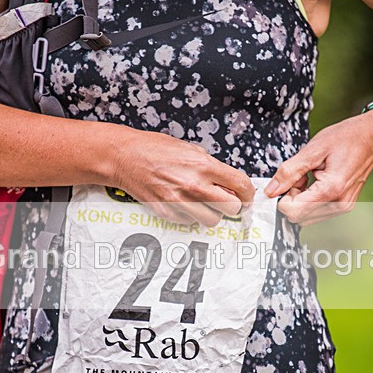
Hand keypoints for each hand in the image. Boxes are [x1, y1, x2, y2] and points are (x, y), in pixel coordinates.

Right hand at [112, 129, 254, 226]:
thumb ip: (212, 167)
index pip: (241, 185)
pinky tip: (183, 203)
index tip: (246, 197)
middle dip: (232, 205)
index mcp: (204, 165)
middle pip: (232, 208)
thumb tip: (229, 184)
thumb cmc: (155, 149)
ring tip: (203, 203)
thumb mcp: (190, 149)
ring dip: (212, 213)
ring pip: (213, 221)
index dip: (248, 193)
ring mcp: (180, 202)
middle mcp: (194, 185)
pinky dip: (191, 216)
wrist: (124, 157)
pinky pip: (190, 222)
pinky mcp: (167, 213)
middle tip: (226, 201)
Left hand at [264, 111, 372, 225]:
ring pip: (307, 216)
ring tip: (311, 175)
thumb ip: (289, 172)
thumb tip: (270, 191)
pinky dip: (311, 198)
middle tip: (302, 175)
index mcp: (331, 190)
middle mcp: (339, 203)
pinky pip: (318, 211)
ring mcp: (344, 206)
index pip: (293, 211)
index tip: (289, 179)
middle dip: (293, 197)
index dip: (283, 197)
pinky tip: (318, 180)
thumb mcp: (313, 150)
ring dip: (302, 198)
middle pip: (299, 216)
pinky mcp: (345, 205)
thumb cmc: (346, 137)